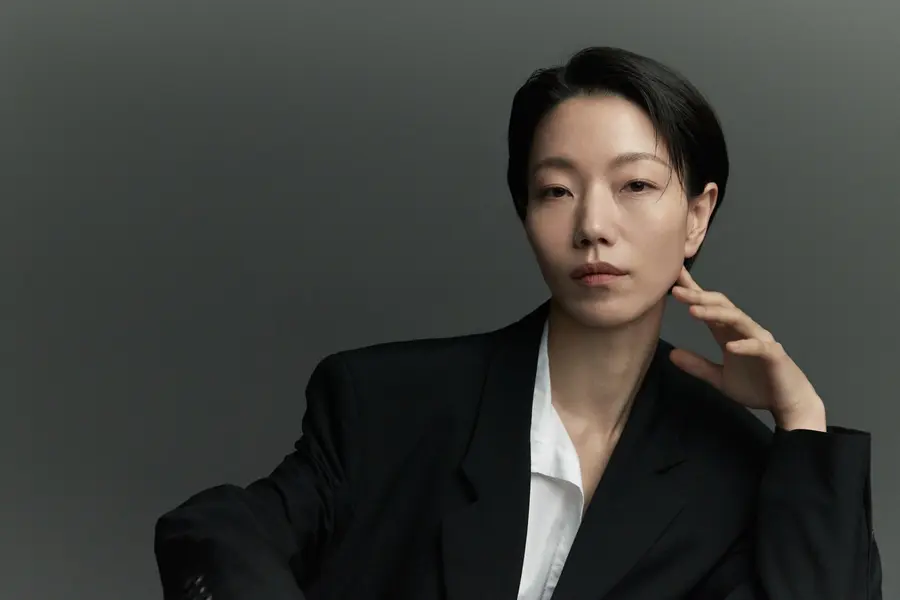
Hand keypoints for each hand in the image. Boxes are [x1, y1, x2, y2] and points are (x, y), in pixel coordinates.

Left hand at [668, 267, 825, 430]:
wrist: (789, 404)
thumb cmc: (758, 387)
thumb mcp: (720, 378)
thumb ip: (698, 366)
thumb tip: (672, 354)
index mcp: (730, 334)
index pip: (710, 308)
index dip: (694, 293)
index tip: (674, 280)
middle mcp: (745, 331)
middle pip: (722, 307)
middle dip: (699, 297)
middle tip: (677, 291)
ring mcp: (761, 341)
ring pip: (738, 320)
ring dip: (716, 313)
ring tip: (694, 311)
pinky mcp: (774, 356)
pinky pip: (759, 347)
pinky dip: (744, 345)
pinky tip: (730, 347)